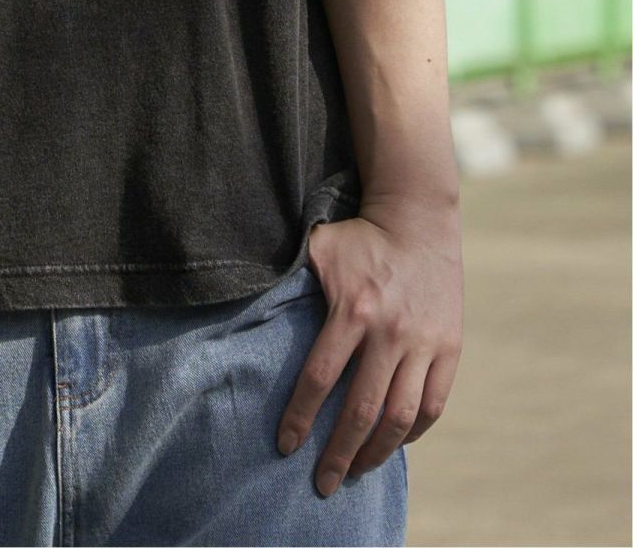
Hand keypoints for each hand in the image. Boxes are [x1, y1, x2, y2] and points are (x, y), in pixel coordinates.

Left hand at [275, 200, 463, 496]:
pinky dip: (413, 432)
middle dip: (338, 453)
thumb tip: (255, 309)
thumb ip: (293, 283)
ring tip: (356, 472)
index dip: (301, 417)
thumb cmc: (359, 237)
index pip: (320, 378)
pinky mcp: (449, 348)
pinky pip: (432, 404)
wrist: (418, 220)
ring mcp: (423, 343)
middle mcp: (389, 332)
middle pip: (360, 411)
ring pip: (400, 417)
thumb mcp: (319, 250)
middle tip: (322, 483)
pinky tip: (393, 444)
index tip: (286, 446)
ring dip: (376, 453)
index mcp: (352, 310)